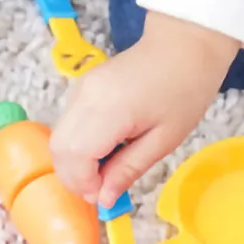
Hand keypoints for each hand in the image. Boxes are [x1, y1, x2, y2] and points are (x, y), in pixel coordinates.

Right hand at [51, 12, 238, 204]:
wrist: (184, 44)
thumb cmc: (185, 90)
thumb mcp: (165, 139)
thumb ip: (129, 169)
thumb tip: (104, 199)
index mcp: (109, 110)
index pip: (74, 157)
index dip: (84, 184)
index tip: (105, 196)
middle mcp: (84, 98)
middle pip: (58, 149)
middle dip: (74, 177)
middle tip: (102, 189)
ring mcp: (79, 90)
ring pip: (58, 138)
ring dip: (75, 162)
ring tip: (106, 169)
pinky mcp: (80, 88)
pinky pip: (67, 125)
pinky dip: (77, 146)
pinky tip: (104, 149)